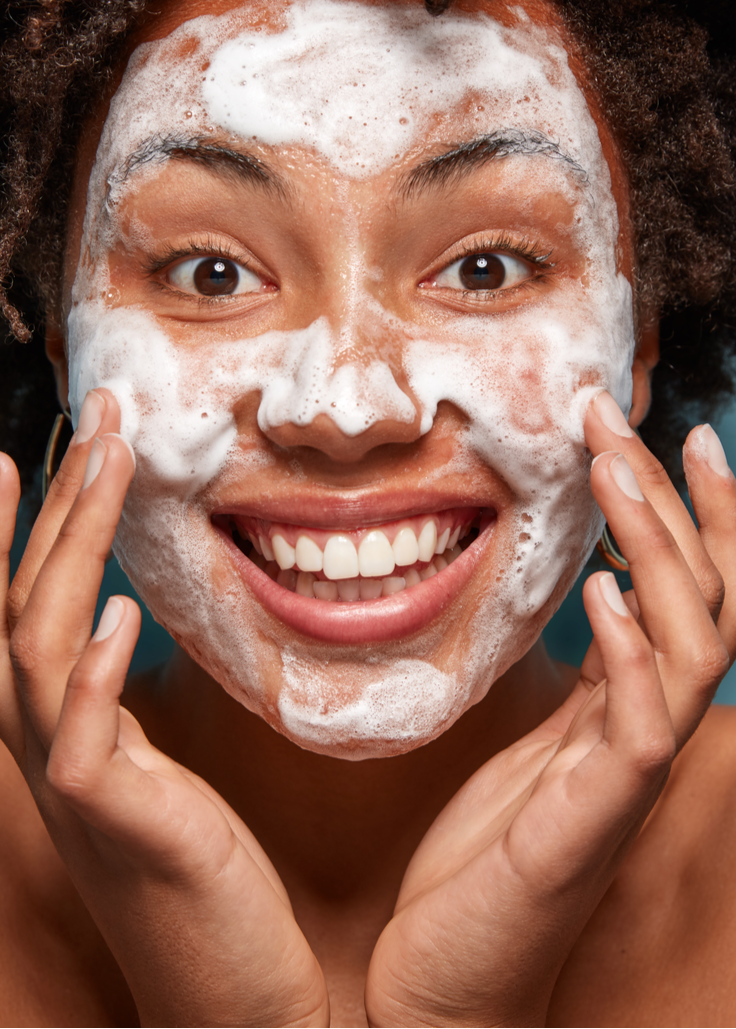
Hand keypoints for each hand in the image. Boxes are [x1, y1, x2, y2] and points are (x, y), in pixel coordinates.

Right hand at [0, 390, 327, 1027]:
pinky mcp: (113, 820)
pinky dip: (89, 670)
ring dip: (70, 546)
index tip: (29, 450)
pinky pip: (82, 736)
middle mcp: (49, 744)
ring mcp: (72, 783)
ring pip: (40, 641)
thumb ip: (128, 704)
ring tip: (107, 464)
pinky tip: (115, 614)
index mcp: (65, 727)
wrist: (231, 993)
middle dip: (54, 501)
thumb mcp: (157, 771)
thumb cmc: (202, 873)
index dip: (16, 530)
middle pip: (23, 599)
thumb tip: (126, 626)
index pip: (25, 607)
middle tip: (95, 416)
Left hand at [365, 392, 734, 1027]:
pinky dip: (629, 654)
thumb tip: (585, 600)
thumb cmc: (484, 859)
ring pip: (686, 642)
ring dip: (657, 548)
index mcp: (626, 706)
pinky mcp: (594, 818)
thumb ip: (574, 680)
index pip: (686, 591)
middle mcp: (645, 728)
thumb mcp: (533, 743)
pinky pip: (638, 727)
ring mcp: (627, 773)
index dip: (691, 511)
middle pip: (702, 595)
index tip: (659, 430)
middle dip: (671, 497)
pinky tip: (602, 595)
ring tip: (613, 469)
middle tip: (617, 412)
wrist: (450, 977)